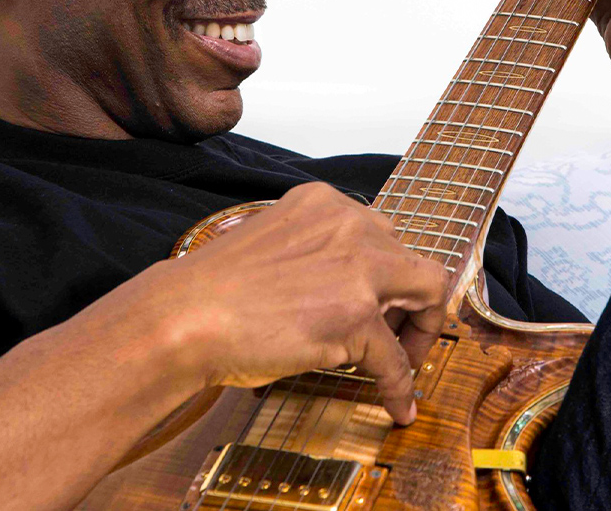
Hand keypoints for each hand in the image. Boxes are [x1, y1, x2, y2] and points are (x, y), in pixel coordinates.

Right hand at [145, 183, 448, 423]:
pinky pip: (395, 357)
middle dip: (414, 303)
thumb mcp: (275, 247)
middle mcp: (350, 225)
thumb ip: (315, 255)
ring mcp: (358, 267)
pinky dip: (401, 385)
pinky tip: (398, 405)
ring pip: (426, 294)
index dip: (390, 274)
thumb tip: (341, 291)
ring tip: (406, 363)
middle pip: (413, 261)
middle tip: (401, 336)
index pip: (382, 234)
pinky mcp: (356, 316)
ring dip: (421, 333)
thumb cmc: (213, 292)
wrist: (183, 318)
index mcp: (325, 204)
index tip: (387, 303)